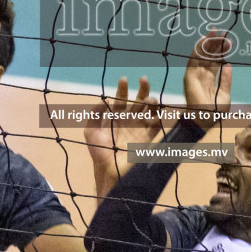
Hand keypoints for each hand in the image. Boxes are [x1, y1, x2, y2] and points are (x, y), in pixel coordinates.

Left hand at [84, 76, 160, 196]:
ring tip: (150, 98)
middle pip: (138, 102)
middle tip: (144, 80)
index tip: (124, 79)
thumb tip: (106, 100)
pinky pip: (157, 125)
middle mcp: (129, 122)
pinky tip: (158, 109)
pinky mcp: (148, 139)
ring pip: (150, 111)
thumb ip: (95, 114)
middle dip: (142, 90)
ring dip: (152, 102)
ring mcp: (139, 130)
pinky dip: (160, 116)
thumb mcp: (90, 131)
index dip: (123, 89)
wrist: (111, 171)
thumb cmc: (99, 152)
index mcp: (115, 119)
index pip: (121, 100)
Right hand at [184, 30, 232, 121]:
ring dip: (207, 42)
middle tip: (222, 32)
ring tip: (215, 31)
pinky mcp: (189, 76)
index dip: (221, 51)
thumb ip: (226, 79)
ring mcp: (195, 75)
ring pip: (201, 55)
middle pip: (209, 56)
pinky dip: (198, 49)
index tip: (228, 41)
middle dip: (215, 43)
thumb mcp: (225, 94)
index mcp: (210, 79)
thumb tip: (228, 64)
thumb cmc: (215, 111)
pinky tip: (204, 39)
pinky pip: (193, 59)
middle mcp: (201, 75)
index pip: (215, 61)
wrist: (207, 120)